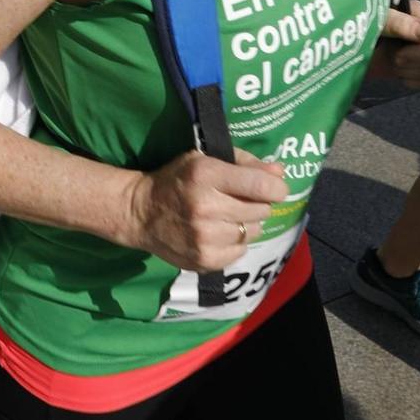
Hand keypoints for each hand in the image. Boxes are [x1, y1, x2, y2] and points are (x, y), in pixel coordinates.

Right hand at [122, 149, 287, 272]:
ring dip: (245, 224)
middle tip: (237, 200)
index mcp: (206, 175)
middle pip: (261, 210)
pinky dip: (234, 242)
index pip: (261, 185)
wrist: (139, 213)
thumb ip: (244, 163)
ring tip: (224, 217)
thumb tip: (280, 172)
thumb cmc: (176, 180)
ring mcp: (205, 237)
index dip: (276, 187)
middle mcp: (206, 207)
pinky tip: (217, 233)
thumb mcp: (204, 160)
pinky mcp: (205, 260)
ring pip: (253, 231)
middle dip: (256, 203)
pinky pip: (240, 251)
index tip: (274, 188)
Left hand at [368, 0, 419, 90]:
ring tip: (392, 62)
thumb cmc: (361, 23)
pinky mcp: (418, 68)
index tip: (399, 52)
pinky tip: (399, 74)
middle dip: (411, 60)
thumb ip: (399, 23)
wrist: (348, 44)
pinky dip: (413, 81)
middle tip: (393, 57)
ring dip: (408, 71)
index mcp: (417, 14)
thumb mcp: (376, 19)